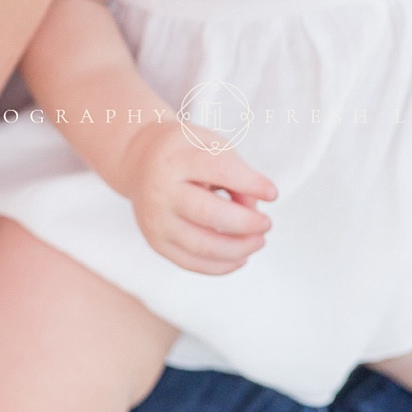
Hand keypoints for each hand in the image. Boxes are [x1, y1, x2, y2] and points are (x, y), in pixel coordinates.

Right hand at [120, 120, 275, 274]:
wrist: (138, 161)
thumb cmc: (185, 152)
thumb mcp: (211, 146)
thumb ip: (238, 173)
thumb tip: (253, 212)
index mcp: (175, 159)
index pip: (220, 171)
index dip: (251, 184)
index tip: (273, 193)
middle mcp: (160, 190)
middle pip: (209, 214)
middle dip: (246, 223)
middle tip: (267, 224)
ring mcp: (155, 220)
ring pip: (203, 246)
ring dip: (239, 249)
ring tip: (259, 241)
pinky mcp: (155, 242)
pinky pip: (192, 263)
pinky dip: (222, 266)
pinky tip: (241, 257)